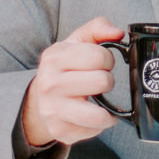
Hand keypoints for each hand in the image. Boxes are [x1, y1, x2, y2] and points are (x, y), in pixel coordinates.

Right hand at [20, 17, 125, 147]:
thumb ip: (98, 28)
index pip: (99, 57)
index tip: (101, 63)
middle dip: (107, 81)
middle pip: (103, 82)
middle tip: (98, 82)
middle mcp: (49, 84)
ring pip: (99, 115)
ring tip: (99, 100)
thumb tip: (118, 33)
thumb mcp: (77, 41)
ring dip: (107, 108)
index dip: (107, 60)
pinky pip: (95, 130)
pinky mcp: (60, 131)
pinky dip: (98, 124)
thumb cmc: (65, 67)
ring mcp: (53, 110)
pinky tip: (90, 114)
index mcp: (54, 58)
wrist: (40, 96)